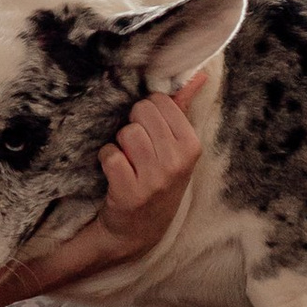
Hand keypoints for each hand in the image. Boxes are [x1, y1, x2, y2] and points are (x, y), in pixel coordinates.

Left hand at [88, 71, 207, 261]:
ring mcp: (154, 180)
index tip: (150, 133)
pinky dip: (106, 160)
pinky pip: (110, 154)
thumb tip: (199, 75)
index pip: (161, 102)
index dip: (147, 113)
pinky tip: (116, 173)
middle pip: (141, 113)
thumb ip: (183, 109)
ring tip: (128, 161)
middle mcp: (177, 163)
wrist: (138, 230)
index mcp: (192, 146)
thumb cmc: (159, 180)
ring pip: (126, 133)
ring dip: (119, 144)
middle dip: (133, 126)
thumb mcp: (178, 149)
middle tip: (137, 148)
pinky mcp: (130, 192)